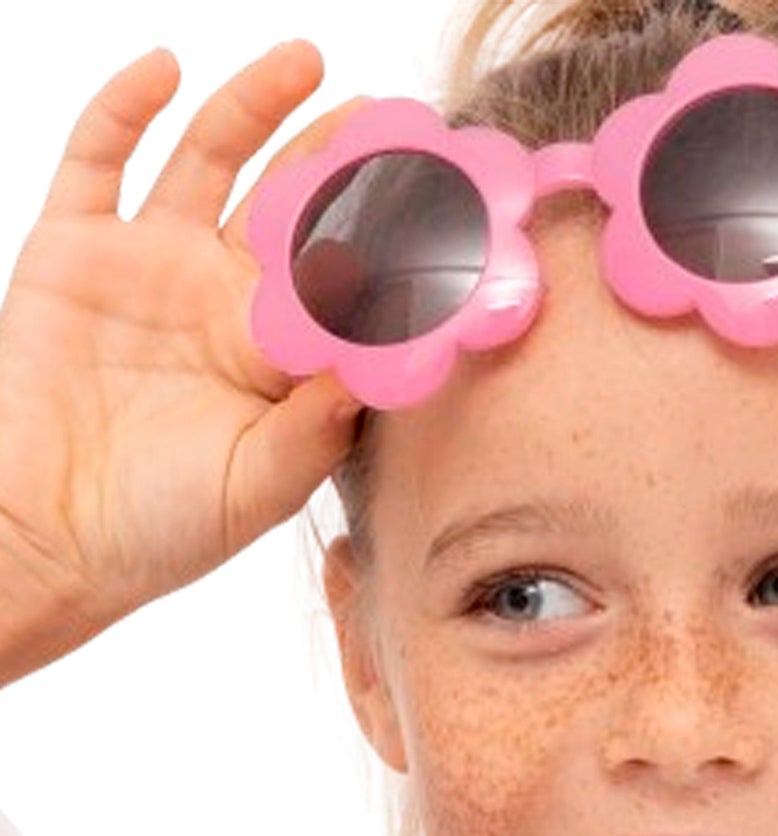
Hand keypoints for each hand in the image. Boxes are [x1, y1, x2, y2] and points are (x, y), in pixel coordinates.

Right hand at [0, 42, 365, 667]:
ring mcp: (149, 265)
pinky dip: (125, 107)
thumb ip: (318, 428)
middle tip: (392, 114)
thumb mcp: (257, 488)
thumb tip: (382, 365)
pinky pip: (98, 158)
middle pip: (289, 204)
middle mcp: (220, 298)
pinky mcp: (74, 248)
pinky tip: (167, 68)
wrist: (48, 536)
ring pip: (210, 159)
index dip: (385, 235)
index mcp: (276, 354)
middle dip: (338, 158)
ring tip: (307, 63)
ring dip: (255, 106)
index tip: (435, 194)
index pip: (342, 276)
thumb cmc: (161, 529)